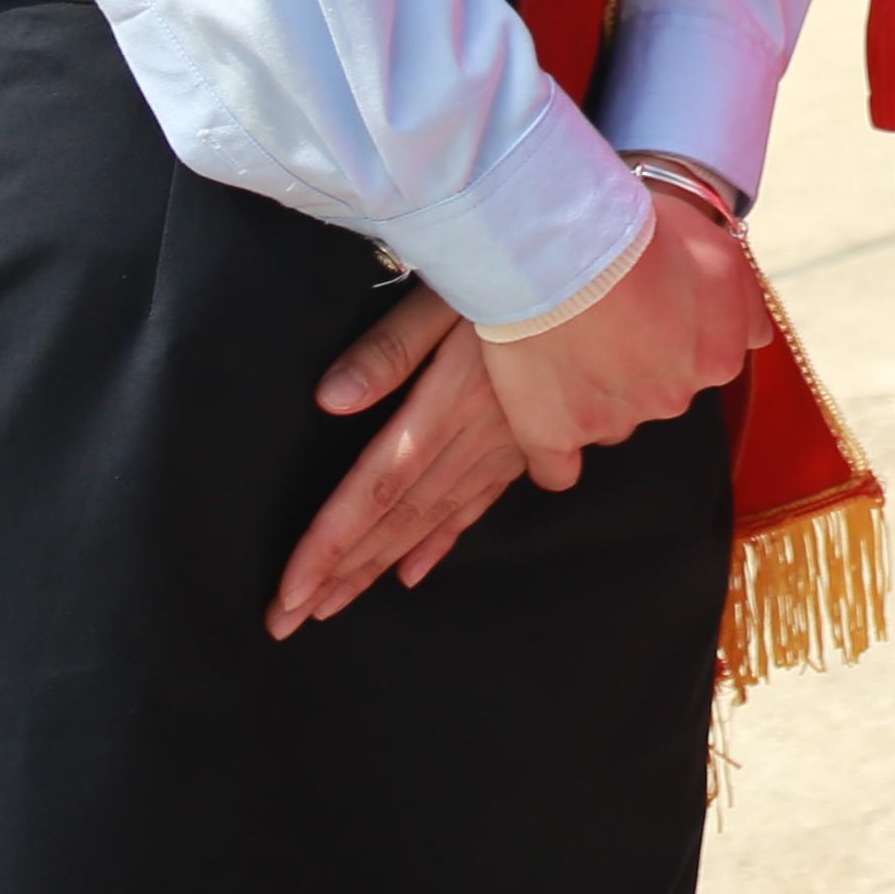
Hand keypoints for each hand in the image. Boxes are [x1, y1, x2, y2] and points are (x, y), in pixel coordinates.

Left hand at [270, 287, 524, 634]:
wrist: (605, 273)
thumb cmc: (517, 271)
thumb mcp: (447, 295)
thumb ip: (389, 348)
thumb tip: (328, 400)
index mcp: (446, 406)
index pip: (376, 489)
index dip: (330, 545)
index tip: (290, 593)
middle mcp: (475, 439)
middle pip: (397, 519)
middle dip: (340, 575)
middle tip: (290, 622)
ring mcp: (506, 447)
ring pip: (434, 519)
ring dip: (380, 566)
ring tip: (333, 605)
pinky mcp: (531, 442)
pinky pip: (480, 503)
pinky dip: (442, 541)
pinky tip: (413, 571)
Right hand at [477, 190, 762, 487]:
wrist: (563, 252)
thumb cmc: (642, 238)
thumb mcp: (722, 252)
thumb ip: (746, 305)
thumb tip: (755, 338)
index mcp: (718, 358)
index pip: (702, 363)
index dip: (671, 332)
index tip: (647, 307)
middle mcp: (674, 399)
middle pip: (657, 393)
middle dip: (635, 365)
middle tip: (603, 319)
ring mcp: (614, 421)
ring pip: (610, 421)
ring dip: (593, 395)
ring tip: (564, 349)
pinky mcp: (555, 436)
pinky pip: (557, 469)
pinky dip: (554, 455)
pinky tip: (550, 431)